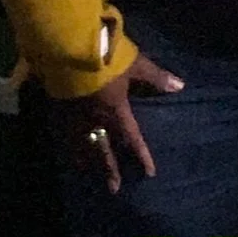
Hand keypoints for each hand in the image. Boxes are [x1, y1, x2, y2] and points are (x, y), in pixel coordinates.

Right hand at [49, 50, 183, 193]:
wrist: (69, 47)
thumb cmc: (106, 56)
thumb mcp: (135, 64)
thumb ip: (155, 77)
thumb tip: (180, 86)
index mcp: (116, 111)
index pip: (132, 139)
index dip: (141, 155)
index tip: (149, 172)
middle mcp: (95, 119)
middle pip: (104, 150)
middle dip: (109, 169)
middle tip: (113, 189)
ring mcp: (73, 116)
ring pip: (81, 145)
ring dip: (86, 161)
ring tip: (87, 174)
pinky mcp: (57, 107)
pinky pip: (61, 133)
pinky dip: (65, 145)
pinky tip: (64, 150)